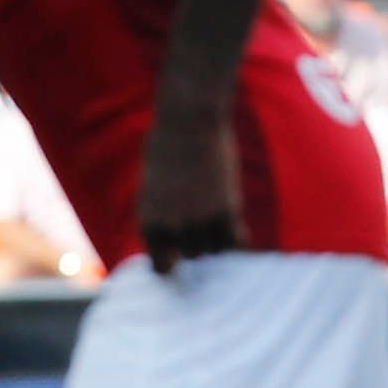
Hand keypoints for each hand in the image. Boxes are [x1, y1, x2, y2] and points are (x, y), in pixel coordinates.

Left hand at [137, 105, 242, 269]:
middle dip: (198, 241)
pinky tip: (239, 228)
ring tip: (219, 217)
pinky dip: (238, 239)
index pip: (161, 266)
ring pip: (215, 250)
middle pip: (192, 255)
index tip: (180, 258)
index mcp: (148, 221)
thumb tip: (177, 239)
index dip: (172, 262)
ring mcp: (200, 222)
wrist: (190, 121)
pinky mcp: (226, 212)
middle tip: (204, 221)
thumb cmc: (169, 144)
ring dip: (218, 238)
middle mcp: (172, 227)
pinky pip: (236, 242)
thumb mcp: (154, 185)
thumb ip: (163, 214)